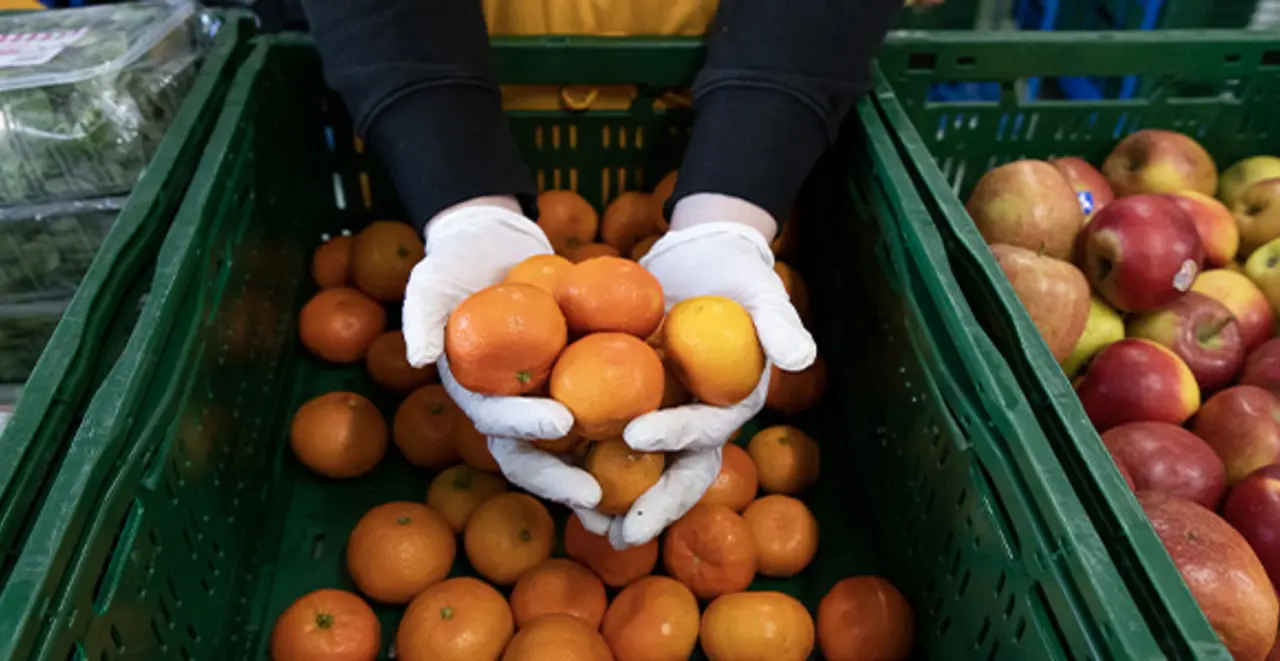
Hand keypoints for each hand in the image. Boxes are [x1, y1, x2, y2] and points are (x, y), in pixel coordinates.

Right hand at [403, 199, 601, 510]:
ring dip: (595, 479)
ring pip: (569, 453)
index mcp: (476, 394)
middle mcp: (509, 410)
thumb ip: (419, 316)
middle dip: (560, 479)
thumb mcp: (431, 280)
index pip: (496, 420)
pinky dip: (625, 434)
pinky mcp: (573, 390)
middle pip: (533, 456)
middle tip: (595, 495)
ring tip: (630, 500)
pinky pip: (602, 418)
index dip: (524, 425)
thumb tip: (418, 359)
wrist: (493, 248)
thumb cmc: (455, 262)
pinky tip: (663, 443)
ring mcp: (541, 404)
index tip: (561, 421)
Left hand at [577, 204, 816, 547]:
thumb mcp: (763, 290)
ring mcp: (663, 419)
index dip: (676, 435)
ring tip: (585, 524)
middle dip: (652, 508)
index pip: (704, 430)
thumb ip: (780, 323)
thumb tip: (801, 358)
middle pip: (678, 475)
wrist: (702, 260)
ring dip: (615, 503)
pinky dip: (584, 461)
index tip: (637, 433)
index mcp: (728, 406)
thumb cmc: (738, 276)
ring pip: (641, 471)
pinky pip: (607, 440)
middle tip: (620, 535)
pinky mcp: (632, 406)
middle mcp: (696, 423)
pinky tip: (553, 474)